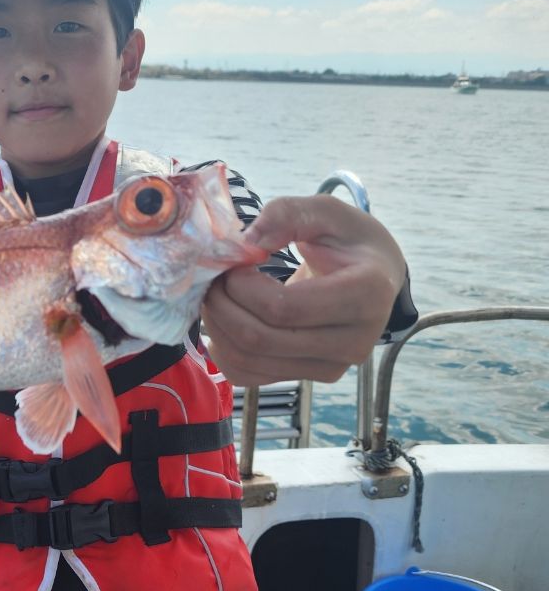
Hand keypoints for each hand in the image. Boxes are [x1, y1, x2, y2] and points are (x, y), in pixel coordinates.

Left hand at [203, 195, 406, 385]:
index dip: (242, 287)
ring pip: (250, 361)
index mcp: (365, 294)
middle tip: (213, 278)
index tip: (233, 262)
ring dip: (218, 327)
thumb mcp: (327, 212)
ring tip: (216, 295)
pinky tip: (225, 323)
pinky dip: (224, 351)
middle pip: (261, 339)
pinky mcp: (312, 377)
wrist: (376, 278)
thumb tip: (245, 242)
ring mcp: (333, 366)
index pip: (284, 308)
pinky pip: (251, 376)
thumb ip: (286, 215)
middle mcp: (354, 341)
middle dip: (222, 306)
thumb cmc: (351, 241)